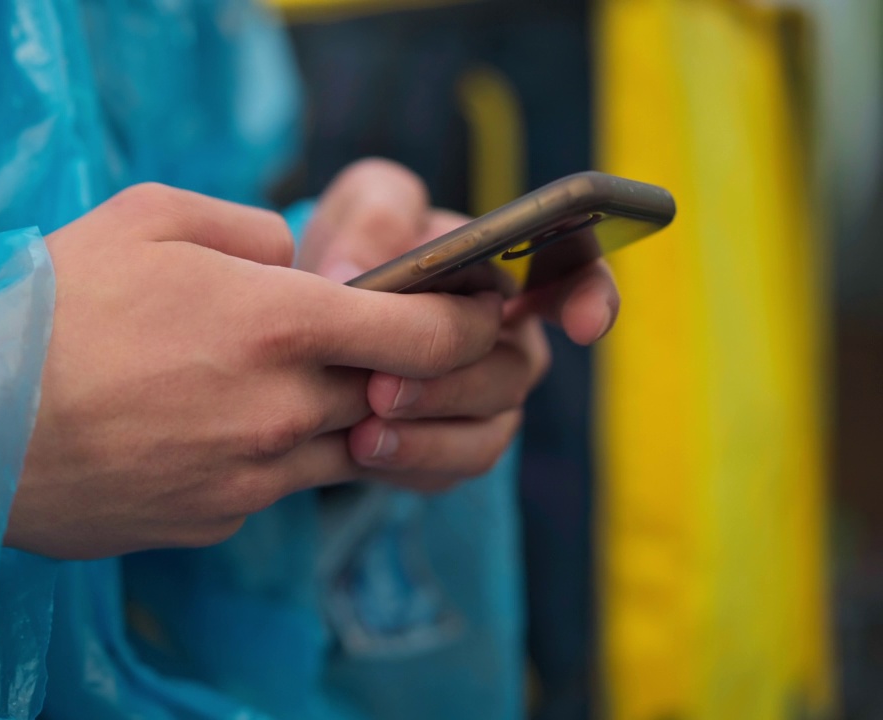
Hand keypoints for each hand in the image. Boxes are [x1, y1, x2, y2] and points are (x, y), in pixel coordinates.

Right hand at [9, 183, 505, 558]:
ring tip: (262, 381)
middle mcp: (282, 410)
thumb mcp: (147, 217)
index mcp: (278, 324)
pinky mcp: (216, 523)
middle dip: (397, 369)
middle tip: (368, 342)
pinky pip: (270, 486)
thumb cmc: (50, 307)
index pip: (427, 334)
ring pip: (337, 447)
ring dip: (329, 413)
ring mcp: (252, 480)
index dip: (469, 321)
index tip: (477, 309)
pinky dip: (262, 456)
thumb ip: (249, 228)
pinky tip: (201, 428)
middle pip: (390, 395)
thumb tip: (296, 259)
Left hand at [297, 159, 619, 491]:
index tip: (585, 322)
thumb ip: (373, 217)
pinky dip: (406, 462)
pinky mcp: (450, 448)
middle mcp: (511, 341)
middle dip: (454, 383)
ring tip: (365, 430)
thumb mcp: (362, 205)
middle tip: (386, 386)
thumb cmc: (363, 245)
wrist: (321, 316)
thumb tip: (355, 271)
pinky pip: (447, 468)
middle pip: (512, 372)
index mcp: (511, 271)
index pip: (578, 278)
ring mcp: (486, 402)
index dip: (592, 299)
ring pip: (485, 432)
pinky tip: (358, 449)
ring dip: (427, 435)